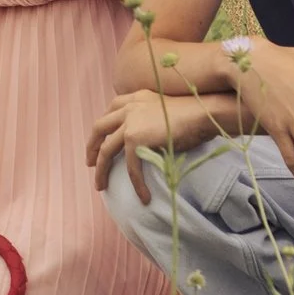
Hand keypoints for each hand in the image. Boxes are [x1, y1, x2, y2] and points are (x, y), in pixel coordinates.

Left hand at [87, 91, 239, 203]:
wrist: (204, 112)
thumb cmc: (195, 112)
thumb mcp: (166, 108)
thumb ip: (152, 115)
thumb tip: (151, 135)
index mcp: (136, 97)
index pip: (111, 108)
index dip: (103, 126)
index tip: (100, 138)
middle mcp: (129, 107)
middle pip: (99, 128)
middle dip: (91, 146)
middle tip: (89, 163)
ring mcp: (130, 122)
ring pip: (106, 151)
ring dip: (101, 170)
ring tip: (101, 186)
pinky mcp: (135, 138)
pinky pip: (131, 167)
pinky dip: (136, 184)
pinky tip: (142, 197)